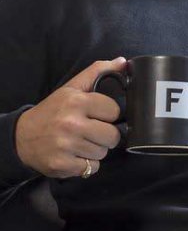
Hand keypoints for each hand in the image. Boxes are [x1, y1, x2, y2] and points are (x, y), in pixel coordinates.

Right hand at [14, 57, 126, 179]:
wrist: (22, 137)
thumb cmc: (52, 111)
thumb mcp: (72, 88)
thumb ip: (97, 72)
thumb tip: (123, 62)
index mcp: (76, 102)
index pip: (114, 111)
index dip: (108, 114)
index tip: (97, 115)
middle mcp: (71, 124)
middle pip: (113, 136)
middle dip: (105, 135)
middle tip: (92, 131)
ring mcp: (66, 146)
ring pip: (103, 153)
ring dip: (95, 150)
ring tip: (81, 142)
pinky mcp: (62, 165)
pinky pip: (92, 167)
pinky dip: (86, 164)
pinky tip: (75, 155)